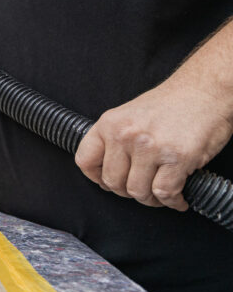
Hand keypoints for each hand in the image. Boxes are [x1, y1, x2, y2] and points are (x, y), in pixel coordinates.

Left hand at [75, 81, 232, 209]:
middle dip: (127, 192)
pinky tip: (178, 198)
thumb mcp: (130, 115)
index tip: (108, 183)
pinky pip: (165, 193)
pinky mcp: (177, 158)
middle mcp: (125, 135)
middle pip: (113, 182)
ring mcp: (150, 147)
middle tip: (142, 189)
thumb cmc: (172, 103)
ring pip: (138, 191)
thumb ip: (115, 139)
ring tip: (161, 193)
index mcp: (109, 123)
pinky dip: (173, 201)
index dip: (96, 178)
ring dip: (151, 200)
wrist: (206, 90)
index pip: (85, 160)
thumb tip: (107, 170)